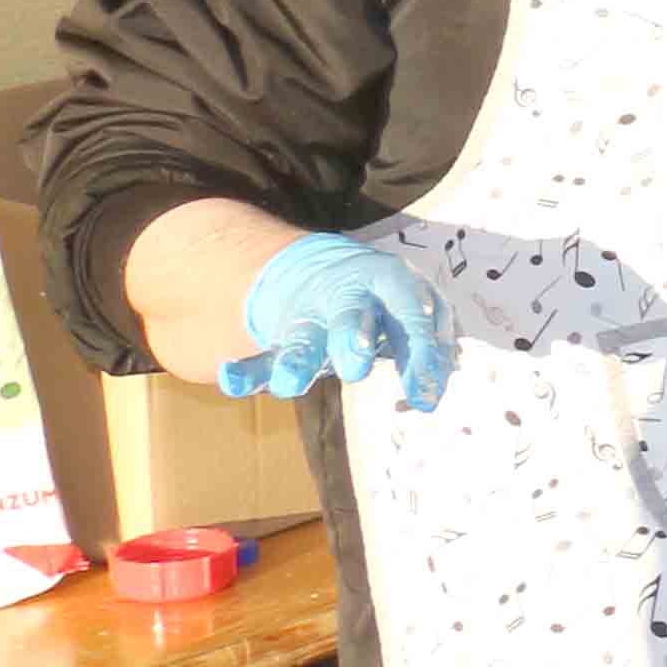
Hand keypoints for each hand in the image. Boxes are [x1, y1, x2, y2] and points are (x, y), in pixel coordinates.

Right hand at [221, 234, 454, 410]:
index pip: (410, 316)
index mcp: (389, 284)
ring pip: (302, 339)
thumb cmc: (387, 302)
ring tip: (288, 385)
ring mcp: (310, 318)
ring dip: (296, 362)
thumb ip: (429, 347)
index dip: (420, 354)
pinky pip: (261, 358)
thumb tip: (433, 393)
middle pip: (350, 316)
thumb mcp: (417, 310)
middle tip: (355, 368)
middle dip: (351, 339)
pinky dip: (245, 371)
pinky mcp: (281, 339)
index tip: (424, 397)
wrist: (323, 269)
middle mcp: (348, 298)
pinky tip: (233, 382)